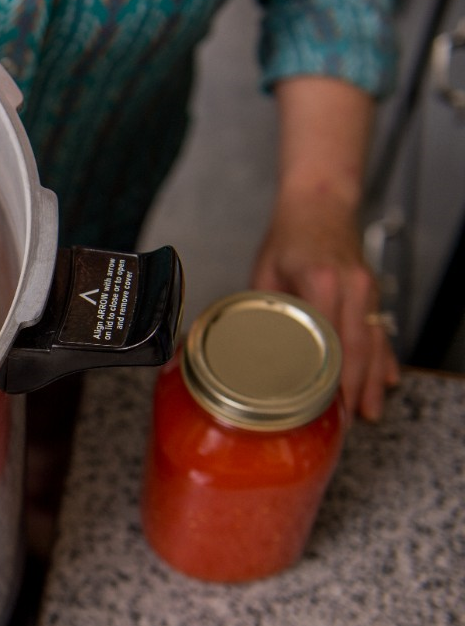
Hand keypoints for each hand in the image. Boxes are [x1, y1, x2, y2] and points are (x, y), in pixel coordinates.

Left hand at [256, 76, 399, 422]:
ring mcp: (368, 290)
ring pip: (375, 344)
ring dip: (372, 382)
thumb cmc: (290, 235)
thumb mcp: (266, 272)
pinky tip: (386, 382)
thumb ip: (262, 309)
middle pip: (357, 350)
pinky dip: (384, 359)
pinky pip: (382, 331)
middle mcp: (352, 287)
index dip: (328, 377)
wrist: (321, 201)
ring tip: (368, 414)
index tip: (322, 405)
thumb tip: (241, 346)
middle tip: (345, 424)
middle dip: (353, 390)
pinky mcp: (373, 292)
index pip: (329, 339)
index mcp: (321, 282)